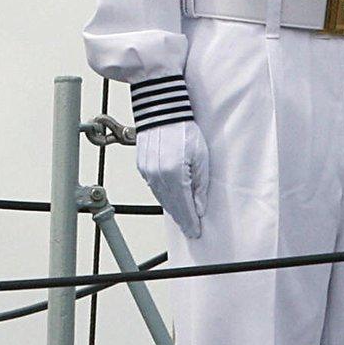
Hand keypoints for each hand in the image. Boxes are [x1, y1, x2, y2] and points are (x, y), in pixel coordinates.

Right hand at [136, 119, 209, 238]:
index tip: (195, 231)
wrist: (162, 112)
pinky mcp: (142, 166)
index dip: (191, 221)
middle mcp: (158, 176)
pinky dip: (162, 196)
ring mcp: (148, 171)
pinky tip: (170, 200)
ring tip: (182, 218)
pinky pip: (153, 187)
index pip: (184, 206)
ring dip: (172, 209)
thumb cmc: (183, 130)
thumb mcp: (201, 158)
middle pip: (171, 205)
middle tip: (190, 230)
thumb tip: (199, 207)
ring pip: (161, 198)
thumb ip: (200, 185)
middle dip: (182, 219)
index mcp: (175, 175)